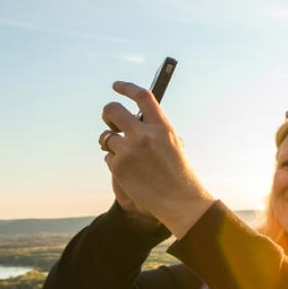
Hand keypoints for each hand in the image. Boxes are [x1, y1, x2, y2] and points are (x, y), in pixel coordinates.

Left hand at [99, 81, 215, 236]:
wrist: (180, 202)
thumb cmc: (179, 174)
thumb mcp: (174, 145)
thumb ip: (156, 130)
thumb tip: (135, 120)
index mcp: (162, 127)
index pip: (142, 97)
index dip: (127, 88)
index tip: (117, 86)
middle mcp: (144, 135)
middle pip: (113, 110)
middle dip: (108, 113)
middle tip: (110, 120)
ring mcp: (129, 150)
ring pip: (107, 137)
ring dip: (112, 143)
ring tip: (126, 155)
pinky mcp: (119, 166)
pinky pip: (109, 157)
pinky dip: (116, 163)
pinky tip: (131, 173)